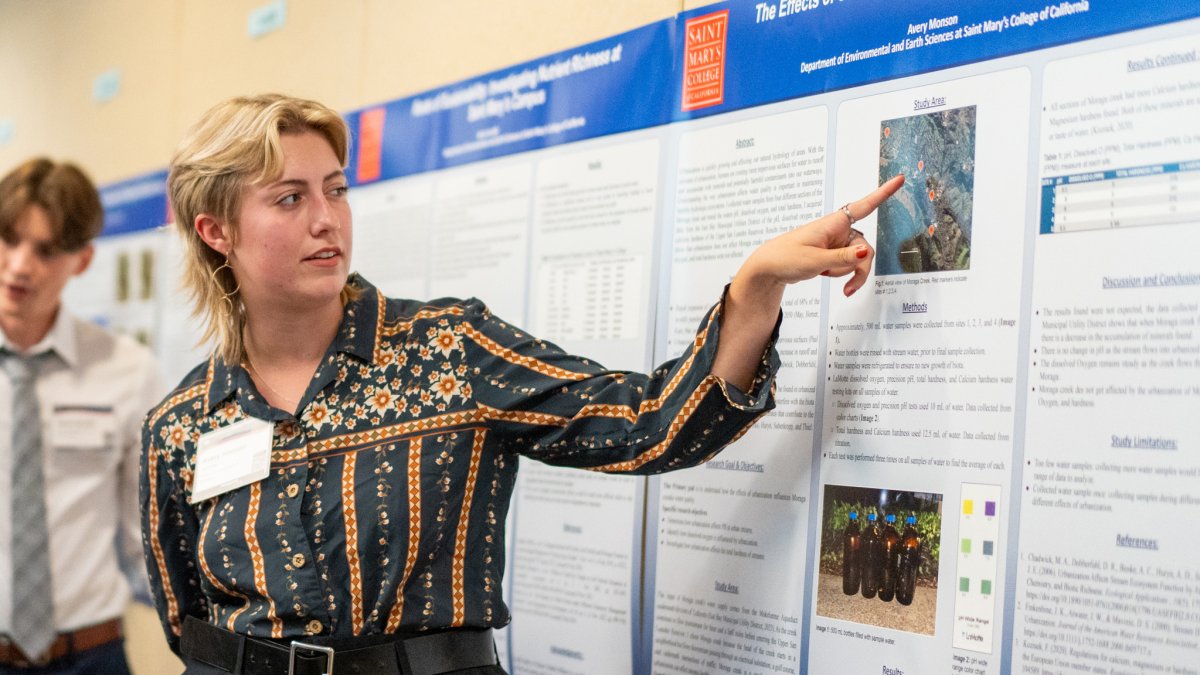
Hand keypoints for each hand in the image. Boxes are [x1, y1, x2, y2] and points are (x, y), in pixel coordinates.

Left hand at [738, 174, 904, 297]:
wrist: (769, 268)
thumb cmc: (786, 257)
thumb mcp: (815, 260)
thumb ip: (843, 258)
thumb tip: (867, 252)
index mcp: (833, 223)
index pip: (863, 206)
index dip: (883, 193)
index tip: (899, 179)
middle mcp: (838, 230)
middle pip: (865, 248)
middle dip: (859, 268)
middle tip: (849, 288)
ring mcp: (837, 242)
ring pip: (858, 259)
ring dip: (846, 272)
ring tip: (825, 275)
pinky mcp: (834, 253)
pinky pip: (847, 264)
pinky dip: (840, 273)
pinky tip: (823, 273)